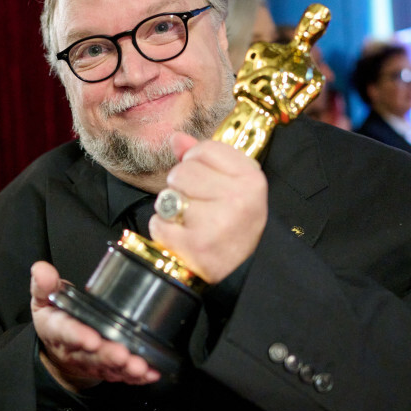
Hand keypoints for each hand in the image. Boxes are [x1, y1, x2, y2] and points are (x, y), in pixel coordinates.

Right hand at [31, 261, 160, 391]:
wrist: (58, 348)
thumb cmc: (55, 318)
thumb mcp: (44, 299)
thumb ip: (44, 285)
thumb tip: (41, 270)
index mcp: (58, 330)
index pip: (66, 333)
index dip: (78, 336)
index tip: (91, 339)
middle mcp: (76, 350)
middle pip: (92, 355)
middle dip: (108, 355)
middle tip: (122, 354)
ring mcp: (92, 362)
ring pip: (109, 367)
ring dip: (125, 369)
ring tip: (139, 366)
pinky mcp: (107, 370)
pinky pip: (123, 375)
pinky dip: (138, 377)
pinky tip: (151, 373)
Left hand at [149, 132, 267, 283]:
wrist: (240, 272)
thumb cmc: (233, 225)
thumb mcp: (232, 187)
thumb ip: (204, 158)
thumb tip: (176, 138)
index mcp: (251, 179)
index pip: (205, 149)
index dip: (196, 162)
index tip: (206, 180)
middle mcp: (239, 200)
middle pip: (182, 171)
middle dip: (181, 187)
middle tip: (197, 205)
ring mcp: (218, 224)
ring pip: (168, 196)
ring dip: (171, 209)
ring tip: (190, 222)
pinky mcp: (196, 247)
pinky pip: (159, 223)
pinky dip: (164, 230)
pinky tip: (182, 238)